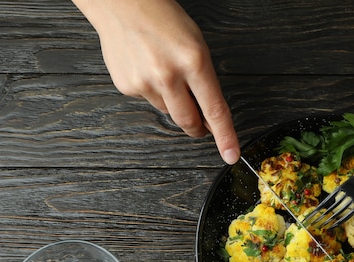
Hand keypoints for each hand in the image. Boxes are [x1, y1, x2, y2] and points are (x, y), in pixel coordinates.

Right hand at [72, 0, 239, 163]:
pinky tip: (147, 69)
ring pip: (168, 111)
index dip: (225, 136)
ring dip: (172, 102)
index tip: (231, 154)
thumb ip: (204, 81)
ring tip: (165, 73)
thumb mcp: (196, 46)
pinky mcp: (127, 87)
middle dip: (197, 128)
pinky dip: (152, 91)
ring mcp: (145, 83)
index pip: (214, 110)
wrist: (122, 4)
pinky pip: (148, 101)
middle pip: (189, 121)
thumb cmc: (164, 20)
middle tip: (200, 125)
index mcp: (194, 62)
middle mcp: (168, 75)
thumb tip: (208, 114)